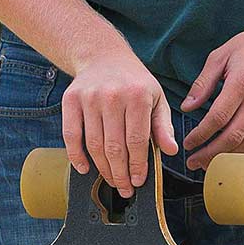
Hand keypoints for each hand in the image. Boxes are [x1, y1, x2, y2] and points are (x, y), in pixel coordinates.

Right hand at [62, 42, 175, 198]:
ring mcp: (90, 98)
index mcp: (138, 96)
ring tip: (111, 181)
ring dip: (102, 169)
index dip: (138, 166)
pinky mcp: (71, 100)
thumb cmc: (134, 82)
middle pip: (115, 147)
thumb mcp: (156, 98)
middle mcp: (113, 96)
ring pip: (94, 145)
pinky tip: (85, 169)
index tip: (138, 182)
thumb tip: (172, 150)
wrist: (103, 56)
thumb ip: (163, 125)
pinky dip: (76, 156)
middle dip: (120, 174)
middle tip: (125, 188)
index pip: (137, 141)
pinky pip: (71, 135)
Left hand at [180, 20, 243, 169]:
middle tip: (194, 161)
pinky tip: (234, 154)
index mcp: (242, 82)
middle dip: (210, 153)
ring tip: (211, 163)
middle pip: (233, 136)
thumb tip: (187, 107)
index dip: (201, 135)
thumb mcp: (221, 56)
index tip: (189, 143)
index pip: (218, 117)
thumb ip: (203, 83)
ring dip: (228, 157)